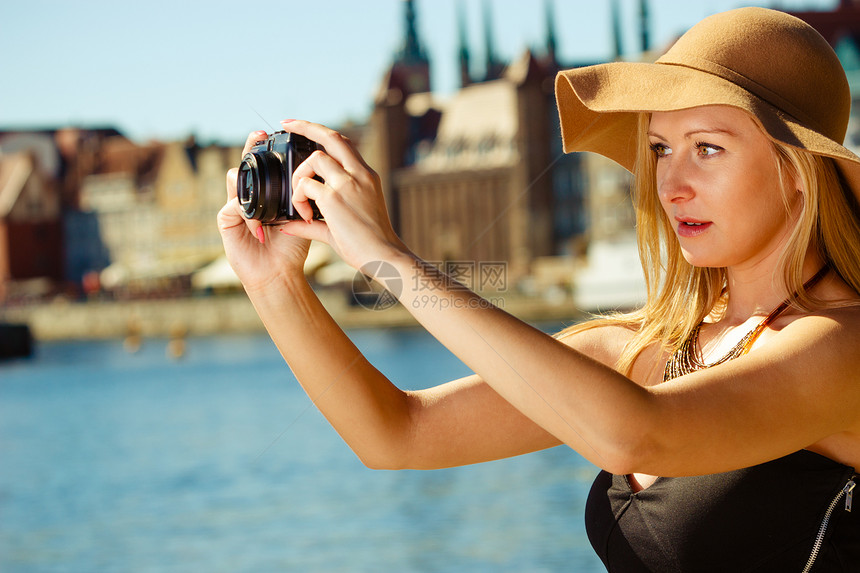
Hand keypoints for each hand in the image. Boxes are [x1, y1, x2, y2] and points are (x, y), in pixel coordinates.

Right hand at [217, 131, 310, 291]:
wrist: (279, 275)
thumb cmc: (292, 248)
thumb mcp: (303, 217)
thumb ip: (305, 196)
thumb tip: (318, 172)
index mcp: (268, 193)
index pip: (265, 164)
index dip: (266, 147)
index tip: (273, 132)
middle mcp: (250, 196)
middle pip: (246, 165)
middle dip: (249, 148)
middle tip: (257, 135)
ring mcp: (235, 206)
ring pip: (234, 180)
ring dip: (244, 176)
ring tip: (252, 174)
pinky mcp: (225, 221)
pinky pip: (233, 207)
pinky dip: (248, 213)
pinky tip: (261, 227)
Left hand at [275, 120, 408, 270]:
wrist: (385, 257)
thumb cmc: (369, 245)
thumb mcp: (341, 227)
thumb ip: (313, 223)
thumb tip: (288, 225)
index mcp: (366, 176)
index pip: (343, 144)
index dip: (322, 133)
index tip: (302, 128)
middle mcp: (360, 174)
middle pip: (331, 137)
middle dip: (305, 126)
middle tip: (286, 124)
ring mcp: (348, 183)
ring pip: (314, 159)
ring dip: (300, 176)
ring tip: (301, 201)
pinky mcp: (335, 197)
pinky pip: (305, 185)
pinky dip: (298, 198)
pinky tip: (307, 216)